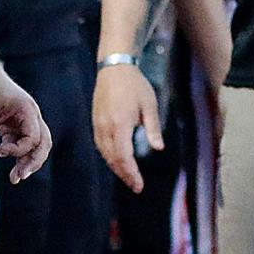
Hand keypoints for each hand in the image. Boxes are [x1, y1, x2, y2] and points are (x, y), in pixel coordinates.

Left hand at [0, 59, 51, 183]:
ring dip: (26, 161)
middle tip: (19, 177)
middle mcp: (32, 116)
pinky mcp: (17, 123)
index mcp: (28, 110)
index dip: (18, 150)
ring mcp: (26, 120)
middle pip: (43, 144)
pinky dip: (16, 152)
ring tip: (15, 178)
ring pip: (36, 145)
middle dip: (33, 162)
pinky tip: (3, 159)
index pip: (34, 138)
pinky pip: (23, 142)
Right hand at [92, 63, 162, 193]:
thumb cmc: (135, 85)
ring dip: (116, 167)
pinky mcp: (95, 121)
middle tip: (136, 186)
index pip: (124, 156)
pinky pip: (101, 145)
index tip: (139, 185)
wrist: (113, 68)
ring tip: (128, 177)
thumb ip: (153, 128)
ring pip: (105, 153)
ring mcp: (98, 124)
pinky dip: (109, 156)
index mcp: (120, 124)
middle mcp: (106, 127)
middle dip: (124, 175)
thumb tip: (158, 148)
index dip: (131, 173)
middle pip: (113, 159)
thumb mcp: (149, 105)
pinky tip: (117, 161)